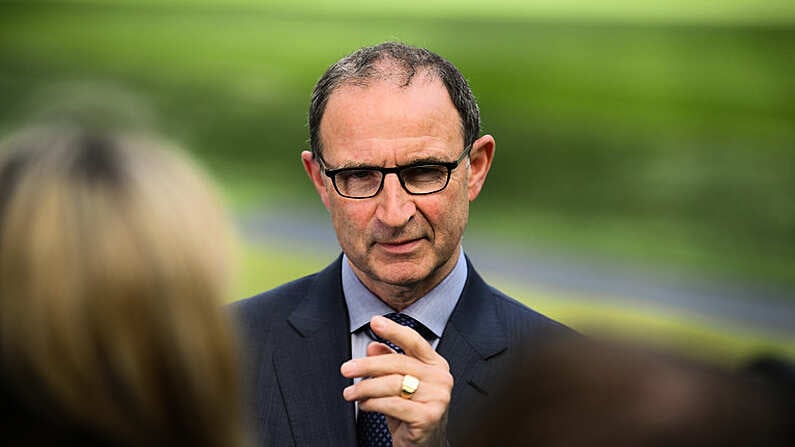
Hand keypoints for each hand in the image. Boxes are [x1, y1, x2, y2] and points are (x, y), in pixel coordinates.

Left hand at [341, 315, 452, 446]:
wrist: (424, 446)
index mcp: (436, 365)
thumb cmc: (411, 414)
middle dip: (367, 365)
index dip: (394, 330)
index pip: (414, 342)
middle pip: (398, 363)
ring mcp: (438, 398)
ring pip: (393, 384)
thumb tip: (373, 346)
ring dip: (365, 388)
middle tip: (346, 369)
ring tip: (350, 393)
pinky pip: (393, 404)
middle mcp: (441, 378)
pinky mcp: (429, 416)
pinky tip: (364, 405)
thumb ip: (389, 363)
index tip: (374, 322)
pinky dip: (373, 403)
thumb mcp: (398, 386)